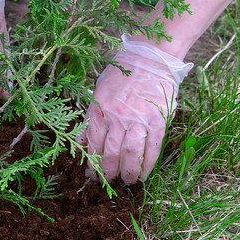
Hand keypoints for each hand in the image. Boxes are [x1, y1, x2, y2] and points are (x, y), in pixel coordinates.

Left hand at [81, 35, 192, 183]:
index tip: (92, 175)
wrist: (149, 57)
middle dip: (109, 172)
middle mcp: (117, 116)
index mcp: (100, 110)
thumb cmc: (121, 75)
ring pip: (131, 154)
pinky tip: (145, 173)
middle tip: (110, 183)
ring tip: (129, 181)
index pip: (93, 144)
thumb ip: (92, 118)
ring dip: (129, 172)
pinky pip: (152, 147)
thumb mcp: (99, 92)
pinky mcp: (158, 119)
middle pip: (111, 153)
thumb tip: (81, 143)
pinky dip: (148, 164)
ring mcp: (138, 118)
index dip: (92, 163)